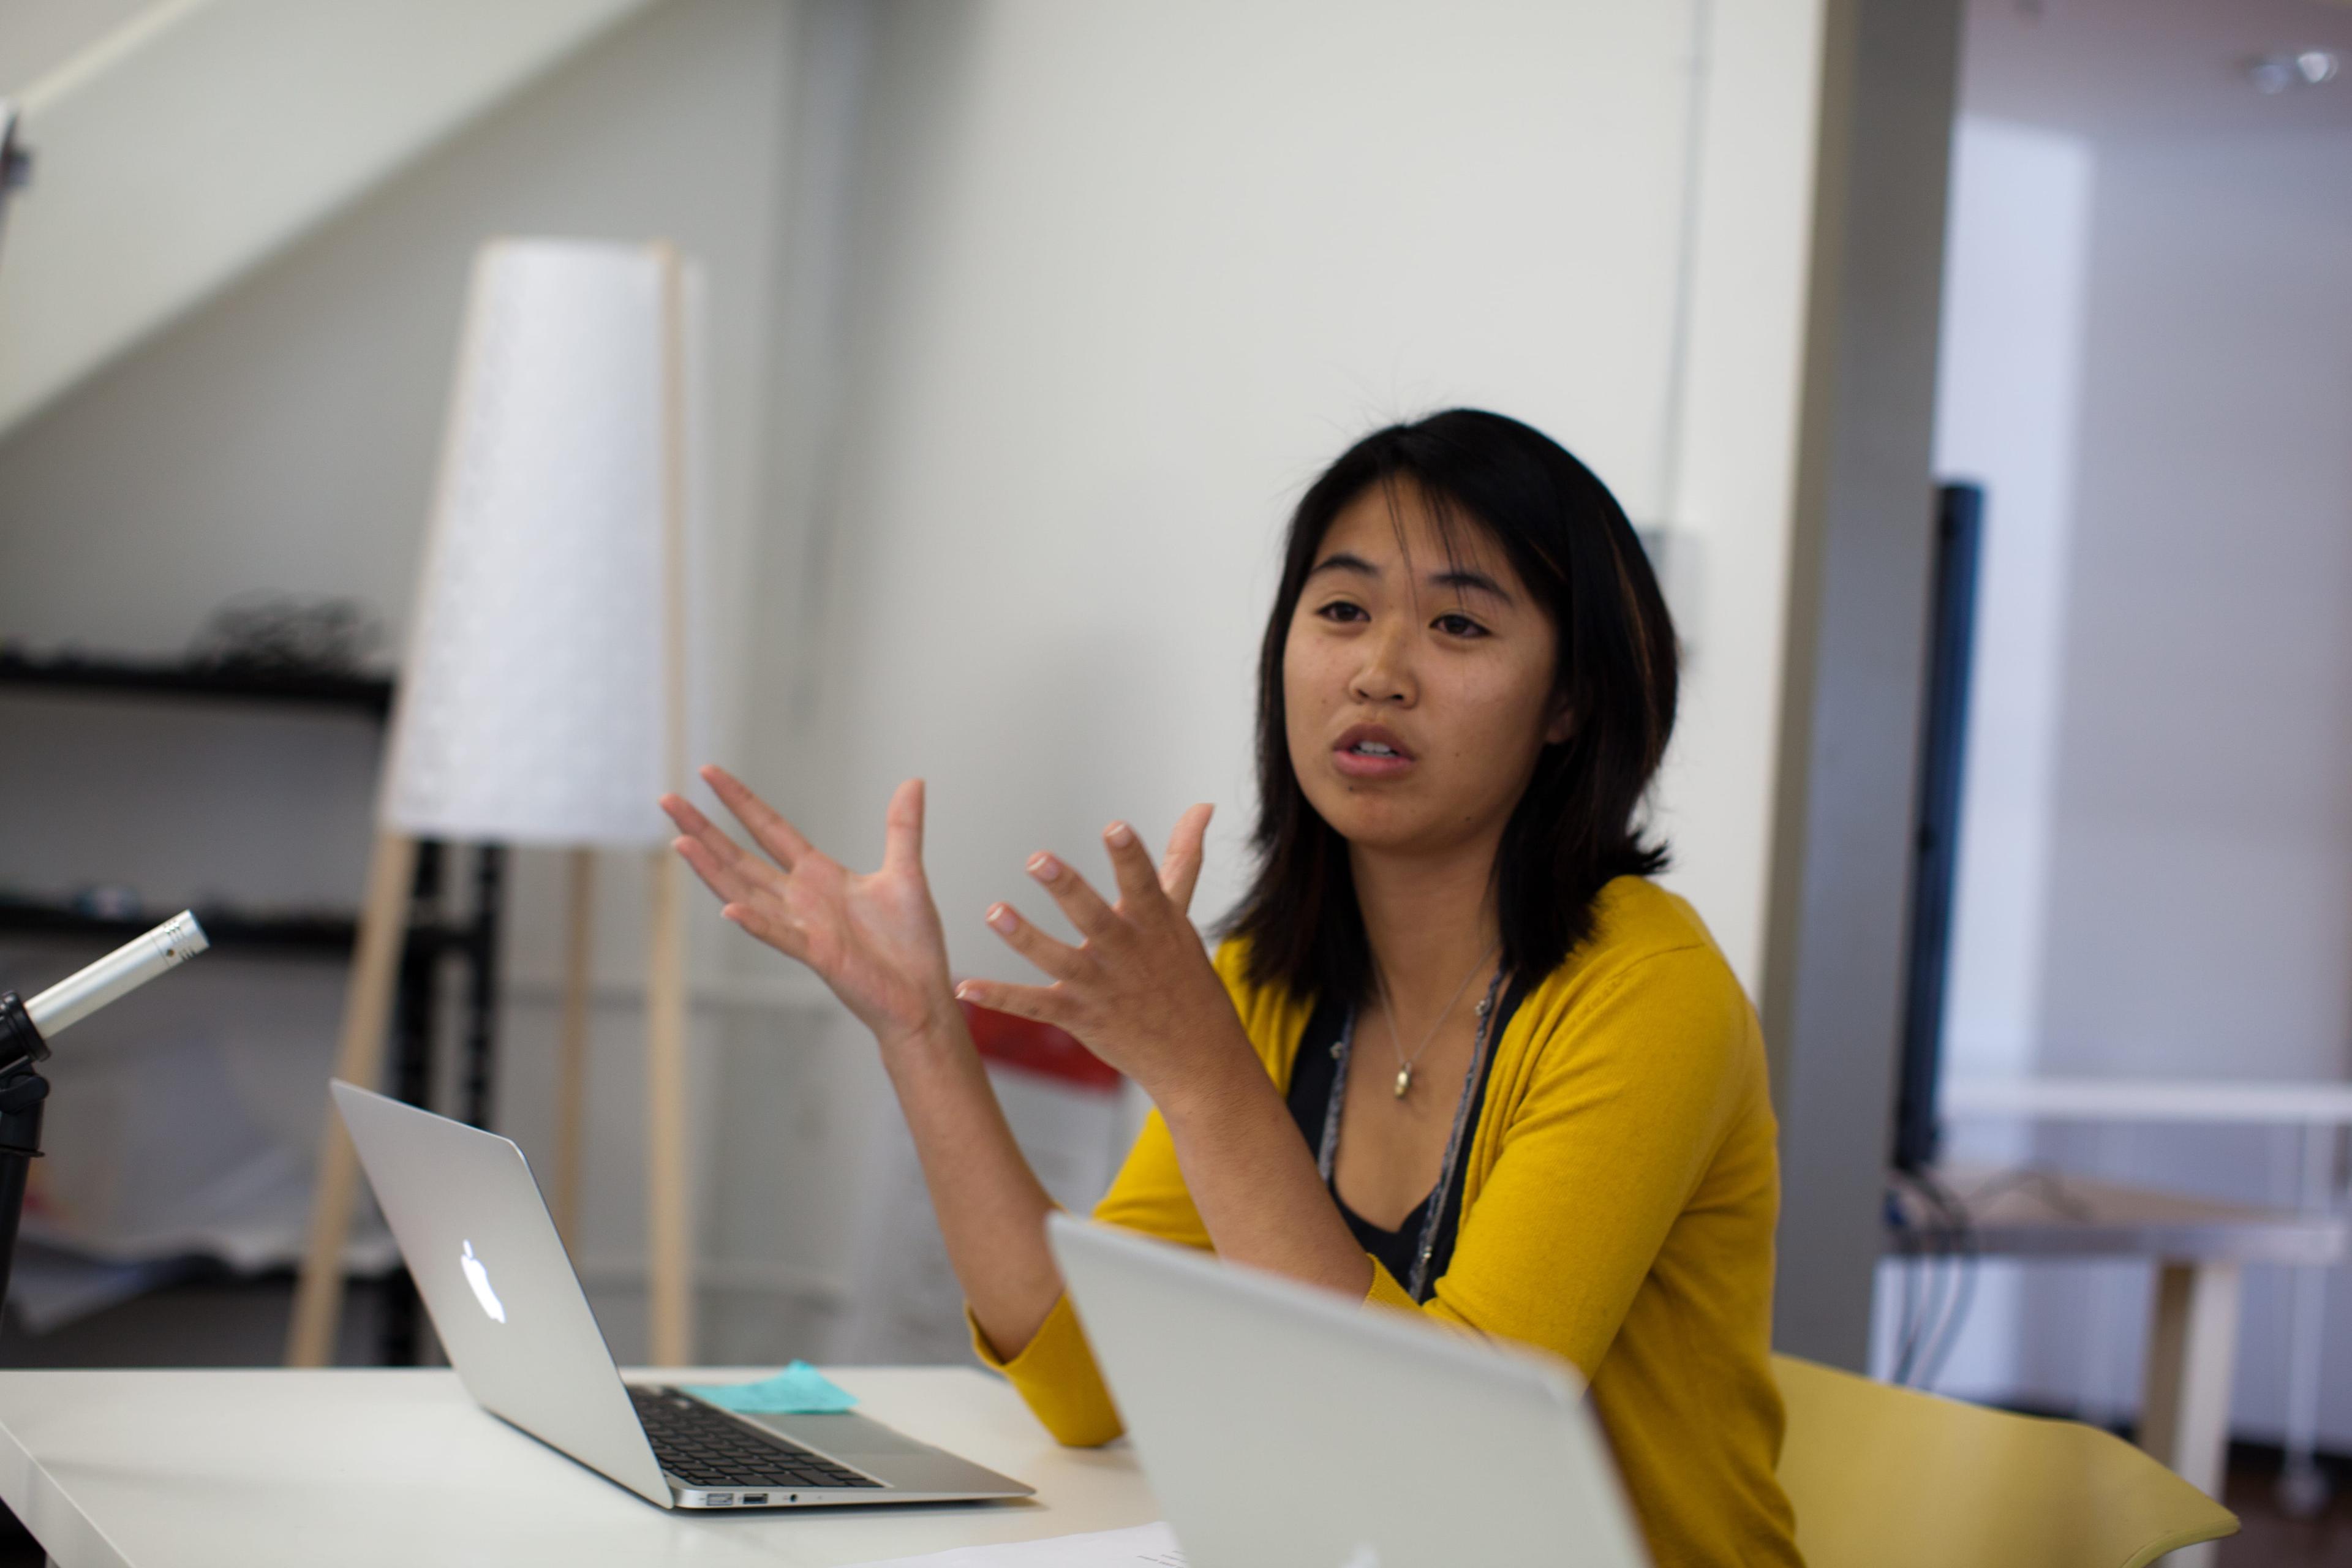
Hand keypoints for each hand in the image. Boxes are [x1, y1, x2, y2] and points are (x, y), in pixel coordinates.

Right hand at [663, 767, 954, 1052]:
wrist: (921, 996)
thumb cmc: (910, 944)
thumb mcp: (906, 874)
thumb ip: (902, 828)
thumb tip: (914, 781)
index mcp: (820, 876)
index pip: (770, 829)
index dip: (740, 802)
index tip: (709, 772)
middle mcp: (802, 900)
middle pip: (741, 858)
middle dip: (704, 829)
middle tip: (668, 800)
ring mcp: (805, 928)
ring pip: (746, 894)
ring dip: (713, 870)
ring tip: (681, 842)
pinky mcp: (820, 956)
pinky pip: (781, 936)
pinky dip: (756, 924)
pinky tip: (729, 908)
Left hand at [954, 805, 1255, 1102]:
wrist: (1195, 1056)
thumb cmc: (1185, 977)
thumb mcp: (1182, 915)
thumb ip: (1183, 857)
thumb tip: (1202, 804)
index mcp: (1154, 923)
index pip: (1144, 884)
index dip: (1130, 857)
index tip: (1115, 827)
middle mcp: (1127, 953)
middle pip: (1095, 918)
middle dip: (1068, 889)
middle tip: (1036, 859)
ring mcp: (1100, 987)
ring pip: (1059, 961)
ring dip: (1025, 938)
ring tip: (994, 911)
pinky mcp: (1078, 1016)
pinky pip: (1034, 1005)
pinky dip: (999, 998)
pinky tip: (964, 986)